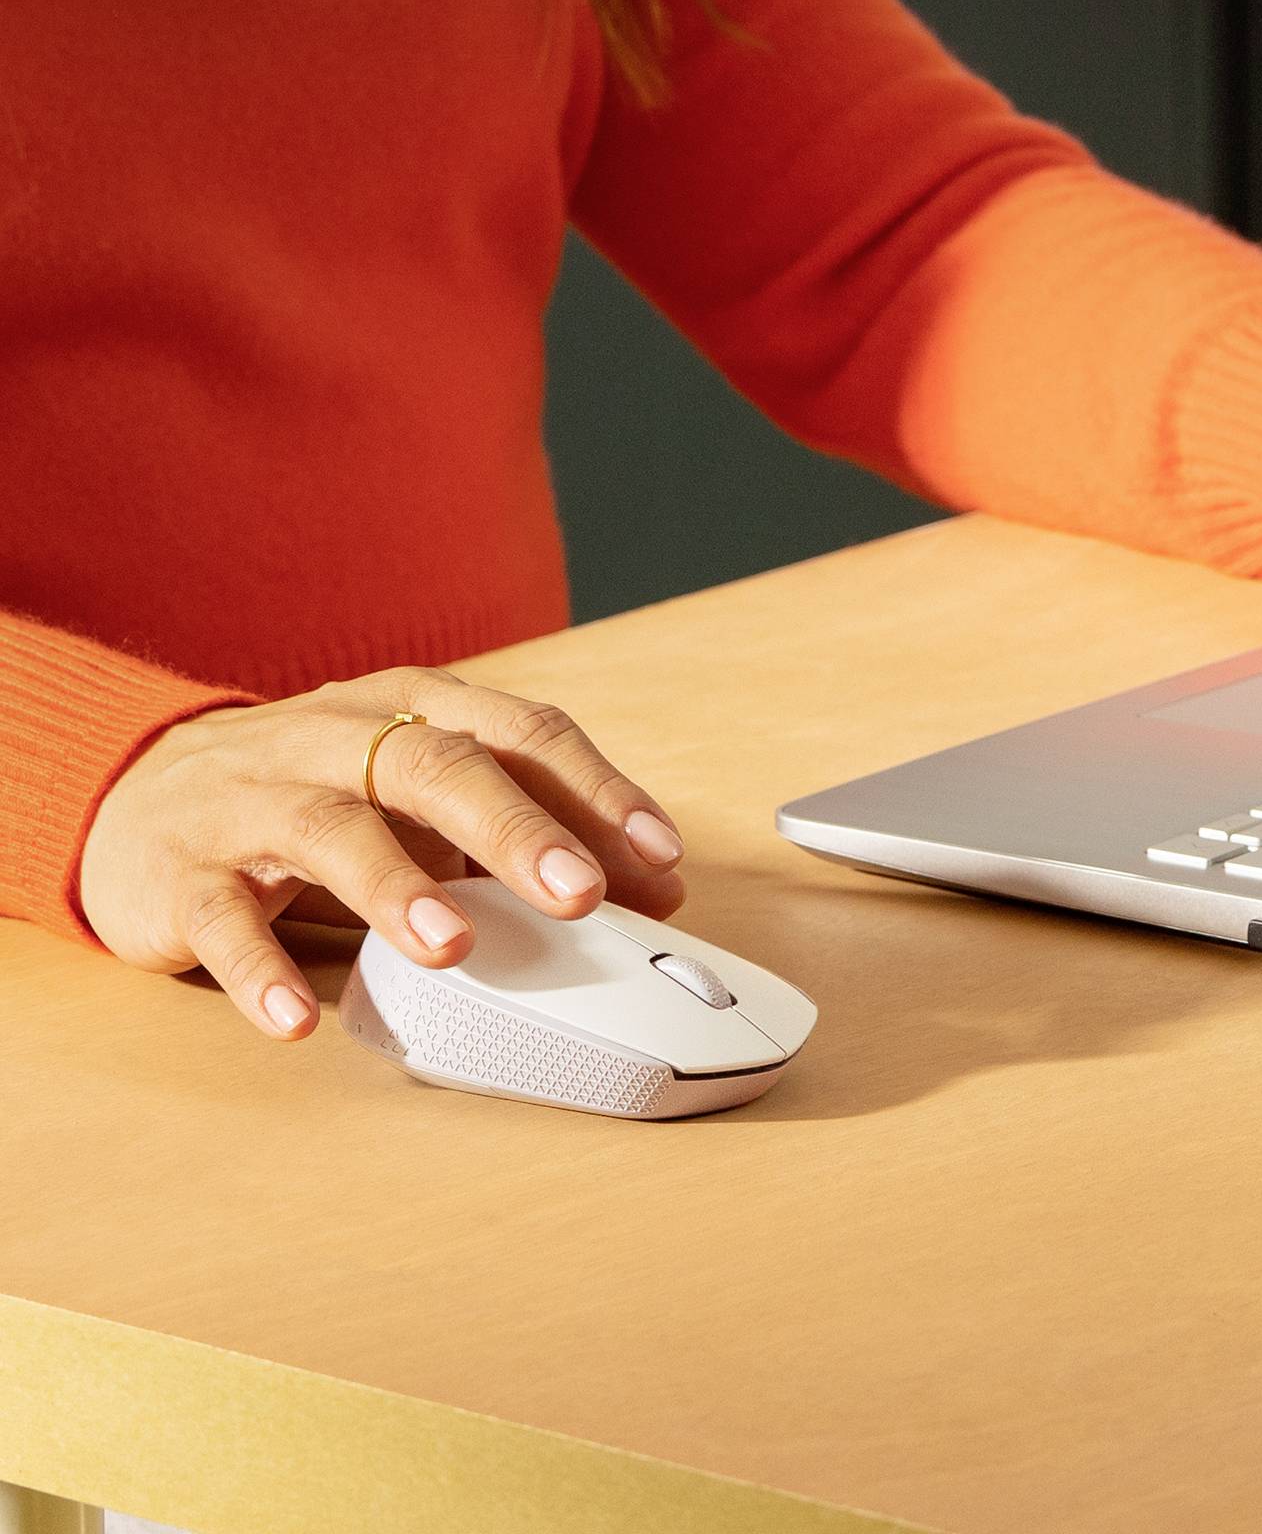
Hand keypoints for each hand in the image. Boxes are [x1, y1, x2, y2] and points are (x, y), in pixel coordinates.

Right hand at [79, 666, 686, 1040]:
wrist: (137, 791)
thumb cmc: (319, 793)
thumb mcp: (425, 800)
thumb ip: (529, 833)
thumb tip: (652, 887)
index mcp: (412, 708)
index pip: (520, 731)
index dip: (594, 789)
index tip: (659, 854)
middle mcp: (336, 737)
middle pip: (435, 766)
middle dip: (515, 829)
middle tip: (580, 896)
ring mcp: (254, 799)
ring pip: (331, 827)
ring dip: (397, 887)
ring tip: (453, 947)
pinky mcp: (183, 871)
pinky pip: (222, 918)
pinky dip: (258, 968)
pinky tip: (297, 1019)